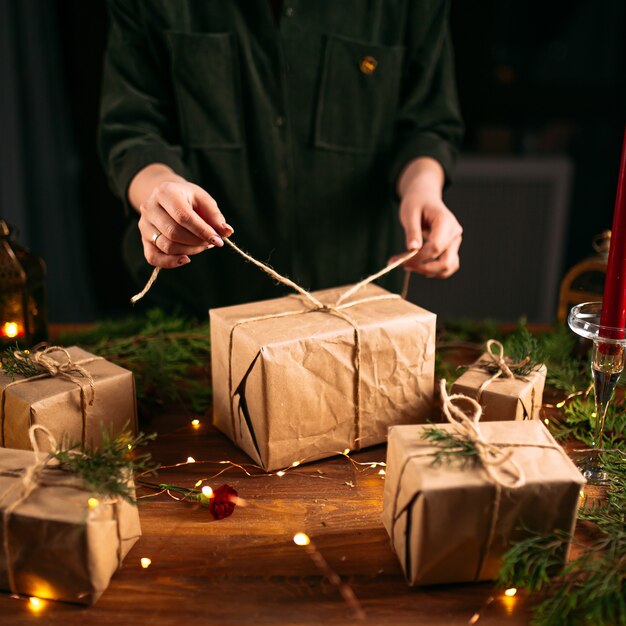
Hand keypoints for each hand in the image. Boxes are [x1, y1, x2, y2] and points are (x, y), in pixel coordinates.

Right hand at [129, 164, 233, 268]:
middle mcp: (149, 208)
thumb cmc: (188, 199)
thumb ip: (215, 216)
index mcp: (165, 192)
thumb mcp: (203, 200)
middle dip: (197, 242)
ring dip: (190, 251)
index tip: (218, 240)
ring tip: (202, 245)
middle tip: (211, 242)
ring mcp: (144, 225)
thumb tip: (227, 232)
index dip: (202, 231)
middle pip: (174, 233)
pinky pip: (153, 258)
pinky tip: (185, 259)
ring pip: (167, 246)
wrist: (166, 197)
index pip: (183, 216)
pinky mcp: (144, 240)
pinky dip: (171, 263)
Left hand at [390, 158, 461, 277]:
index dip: (417, 258)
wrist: (424, 197)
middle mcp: (454, 233)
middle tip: (402, 265)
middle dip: (422, 268)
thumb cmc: (417, 202)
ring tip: (408, 265)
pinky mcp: (451, 248)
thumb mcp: (410, 213)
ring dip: (428, 271)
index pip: (435, 248)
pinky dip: (433, 270)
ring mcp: (455, 242)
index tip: (399, 261)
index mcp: (446, 222)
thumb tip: (412, 249)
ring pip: (447, 267)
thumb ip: (412, 232)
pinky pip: (446, 266)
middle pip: (444, 262)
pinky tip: (417, 265)